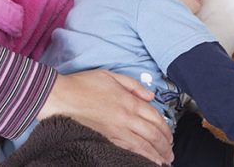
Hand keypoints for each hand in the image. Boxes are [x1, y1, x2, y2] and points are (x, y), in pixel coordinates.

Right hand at [37, 70, 172, 164]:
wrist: (62, 96)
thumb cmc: (83, 84)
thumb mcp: (111, 75)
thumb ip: (133, 85)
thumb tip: (150, 95)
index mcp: (128, 100)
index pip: (155, 117)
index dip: (165, 128)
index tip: (170, 136)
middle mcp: (126, 117)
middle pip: (152, 134)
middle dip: (165, 145)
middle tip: (170, 152)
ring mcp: (116, 129)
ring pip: (143, 145)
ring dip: (156, 154)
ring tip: (164, 161)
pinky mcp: (106, 138)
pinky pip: (128, 149)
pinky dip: (140, 156)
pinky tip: (146, 160)